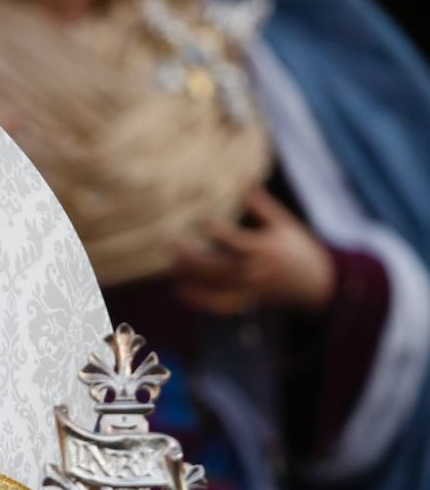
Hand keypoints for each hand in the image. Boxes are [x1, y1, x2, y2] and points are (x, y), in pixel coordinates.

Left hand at [172, 188, 336, 316]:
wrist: (316, 284)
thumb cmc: (299, 249)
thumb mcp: (285, 223)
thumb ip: (263, 206)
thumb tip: (246, 184)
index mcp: (265, 248)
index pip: (238, 241)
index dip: (219, 232)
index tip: (202, 221)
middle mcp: (255, 271)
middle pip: (220, 267)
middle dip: (196, 259)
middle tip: (175, 245)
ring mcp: (250, 289)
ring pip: (217, 286)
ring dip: (194, 277)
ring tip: (173, 266)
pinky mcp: (246, 300)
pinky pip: (220, 304)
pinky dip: (200, 299)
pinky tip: (181, 289)